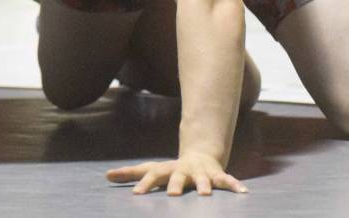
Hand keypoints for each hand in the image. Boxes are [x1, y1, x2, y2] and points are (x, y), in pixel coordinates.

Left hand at [106, 153, 246, 195]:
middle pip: (177, 177)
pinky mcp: (216, 175)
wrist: (200, 154)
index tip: (136, 195)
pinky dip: (234, 185)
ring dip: (204, 186)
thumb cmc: (171, 169)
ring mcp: (200, 173)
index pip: (152, 175)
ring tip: (205, 196)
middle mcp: (183, 171)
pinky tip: (243, 192)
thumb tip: (105, 176)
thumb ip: (130, 174)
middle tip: (172, 195)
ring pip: (203, 180)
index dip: (144, 184)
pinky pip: (226, 180)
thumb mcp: (151, 169)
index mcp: (167, 170)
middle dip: (175, 185)